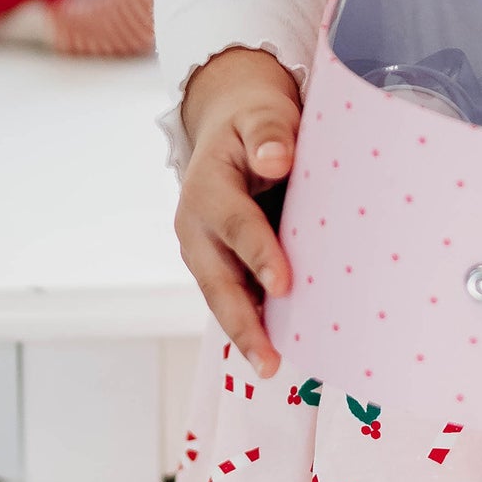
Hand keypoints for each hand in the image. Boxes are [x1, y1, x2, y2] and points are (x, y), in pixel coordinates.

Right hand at [173, 46, 301, 379]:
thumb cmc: (255, 121)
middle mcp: (197, 227)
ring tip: (273, 367)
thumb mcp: (263, 114)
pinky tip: (282, 345)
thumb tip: (275, 160)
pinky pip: (234, 294)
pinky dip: (254, 320)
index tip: (284, 285)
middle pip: (219, 280)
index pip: (236, 225)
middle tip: (270, 360)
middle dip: (243, 321)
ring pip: (222, 297)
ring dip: (246, 332)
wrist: (231, 125)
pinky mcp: (219, 263)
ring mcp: (204, 250)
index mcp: (207, 188)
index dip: (259, 256)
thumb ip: (269, 134)